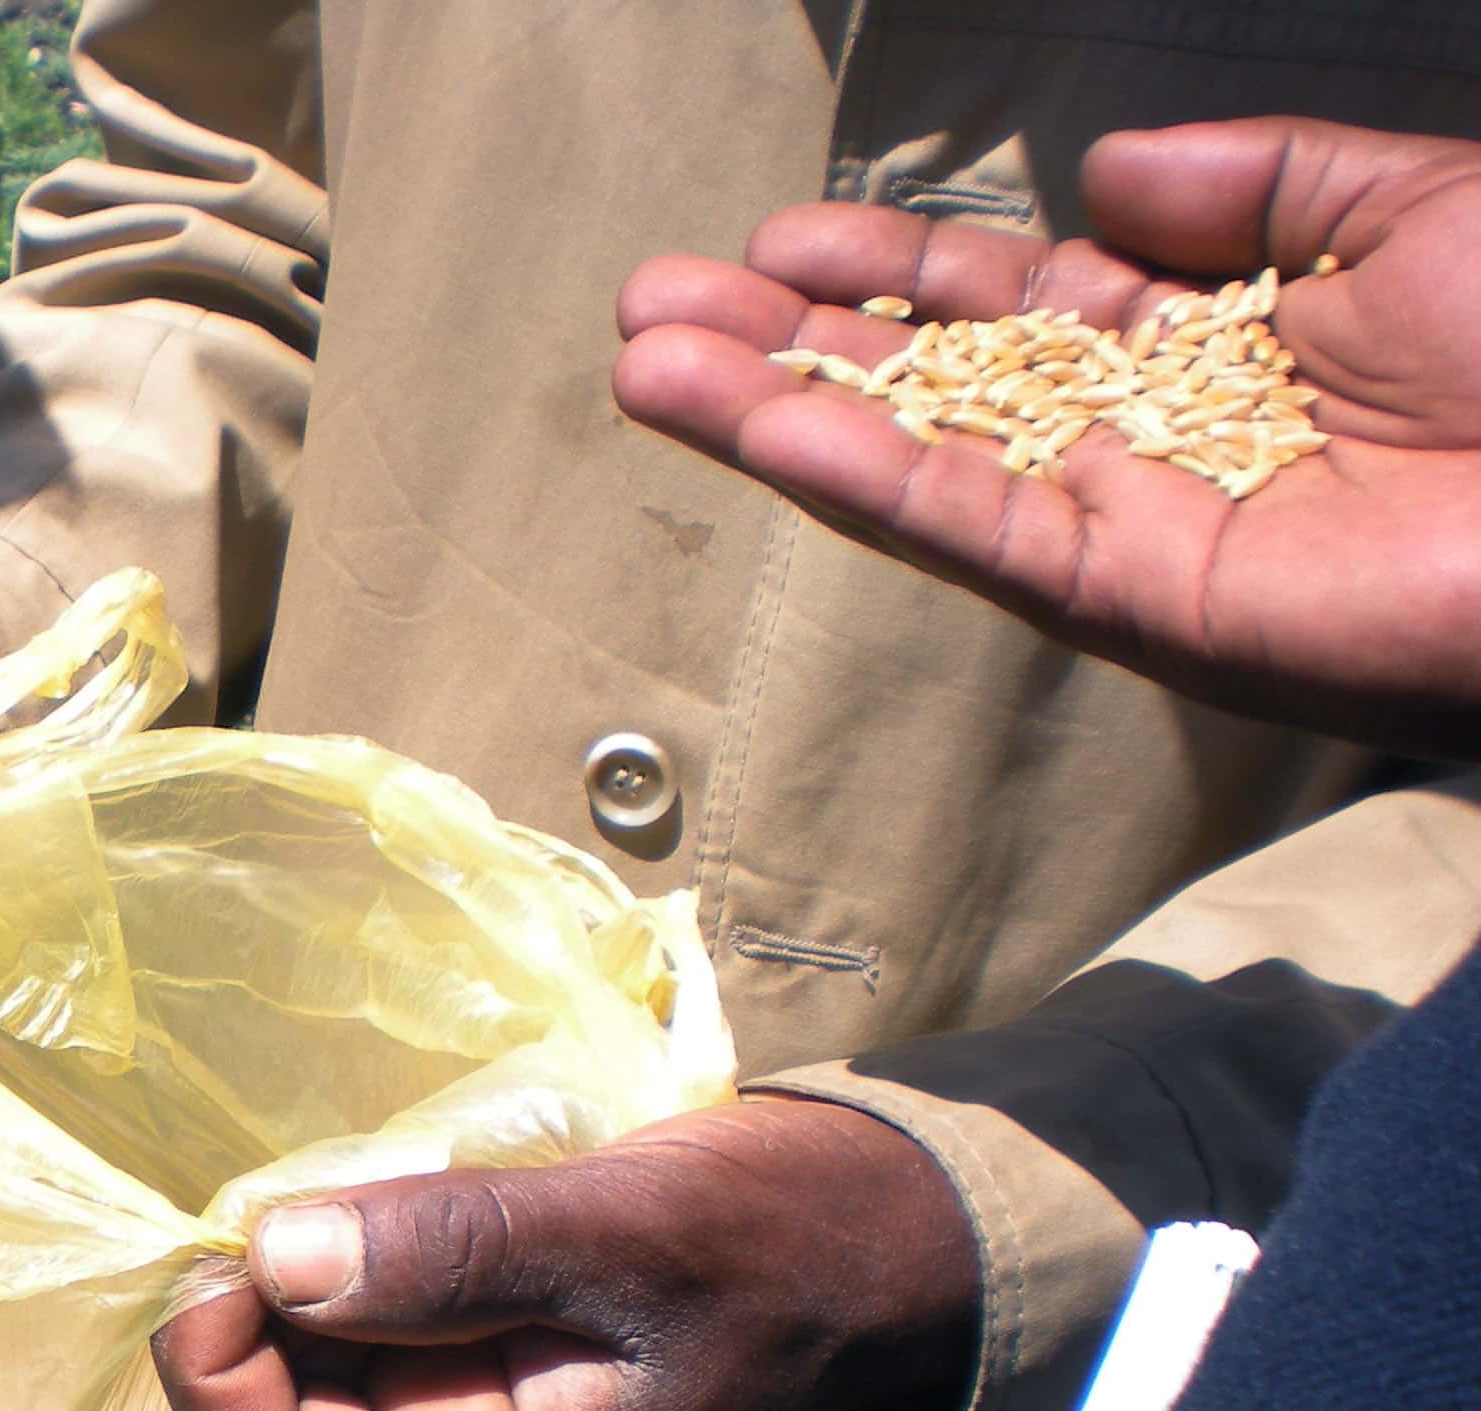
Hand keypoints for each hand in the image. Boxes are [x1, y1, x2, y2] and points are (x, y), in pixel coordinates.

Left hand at [151, 1099, 978, 1410]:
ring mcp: (472, 1378)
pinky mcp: (485, 1310)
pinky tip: (371, 1169)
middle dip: (243, 1306)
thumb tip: (275, 1259)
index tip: (231, 1252)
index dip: (217, 1372)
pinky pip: (366, 1288)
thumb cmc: (782, 1241)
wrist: (891, 1226)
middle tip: (270, 1183)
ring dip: (290, 1259)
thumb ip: (459, 1254)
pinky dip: (343, 1229)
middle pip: (272, 1406)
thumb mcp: (628, 1236)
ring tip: (330, 1169)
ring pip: (310, 1341)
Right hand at [613, 119, 1480, 751]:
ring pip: (912, 457)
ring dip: (772, 410)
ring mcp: (1126, 525)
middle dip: (786, 340)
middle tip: (652, 301)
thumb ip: (1257, 180)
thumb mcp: (1414, 206)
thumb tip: (1098, 178)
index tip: (773, 241)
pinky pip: (970, 528)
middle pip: (925, 382)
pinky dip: (858, 477)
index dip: (889, 268)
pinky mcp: (1128, 597)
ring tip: (641, 360)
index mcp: (1214, 345)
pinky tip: (760, 428)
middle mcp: (1146, 439)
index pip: (1010, 303)